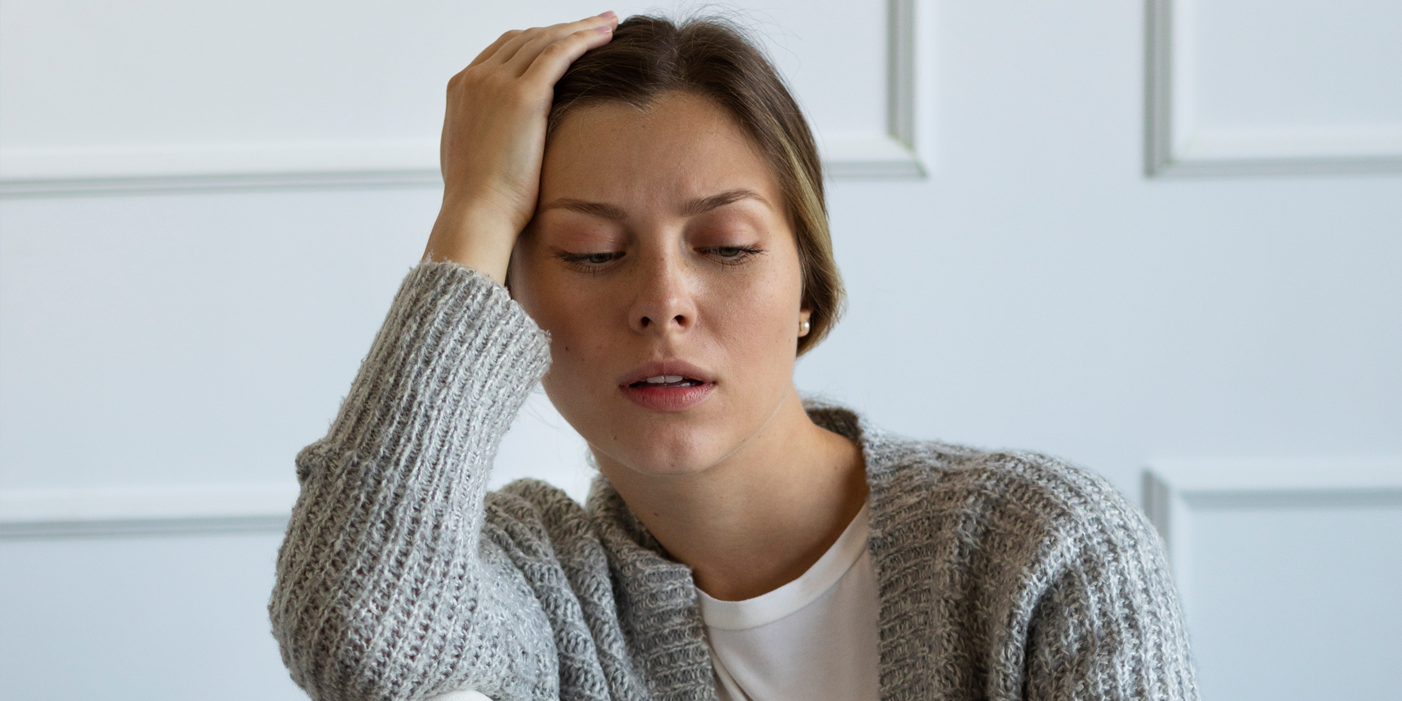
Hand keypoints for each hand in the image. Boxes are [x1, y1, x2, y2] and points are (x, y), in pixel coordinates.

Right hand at [423, 12, 617, 283]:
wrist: (477, 214)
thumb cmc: (481, 199)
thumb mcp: (475, 154)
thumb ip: (487, 130)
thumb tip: (504, 134)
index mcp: (461, 88)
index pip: (504, 49)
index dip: (539, 41)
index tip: (566, 40)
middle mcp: (475, 77)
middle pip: (526, 37)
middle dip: (563, 28)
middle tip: (595, 23)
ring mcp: (496, 82)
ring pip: (545, 40)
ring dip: (580, 28)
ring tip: (609, 23)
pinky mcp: (522, 95)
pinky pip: (559, 52)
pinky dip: (584, 38)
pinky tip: (605, 35)